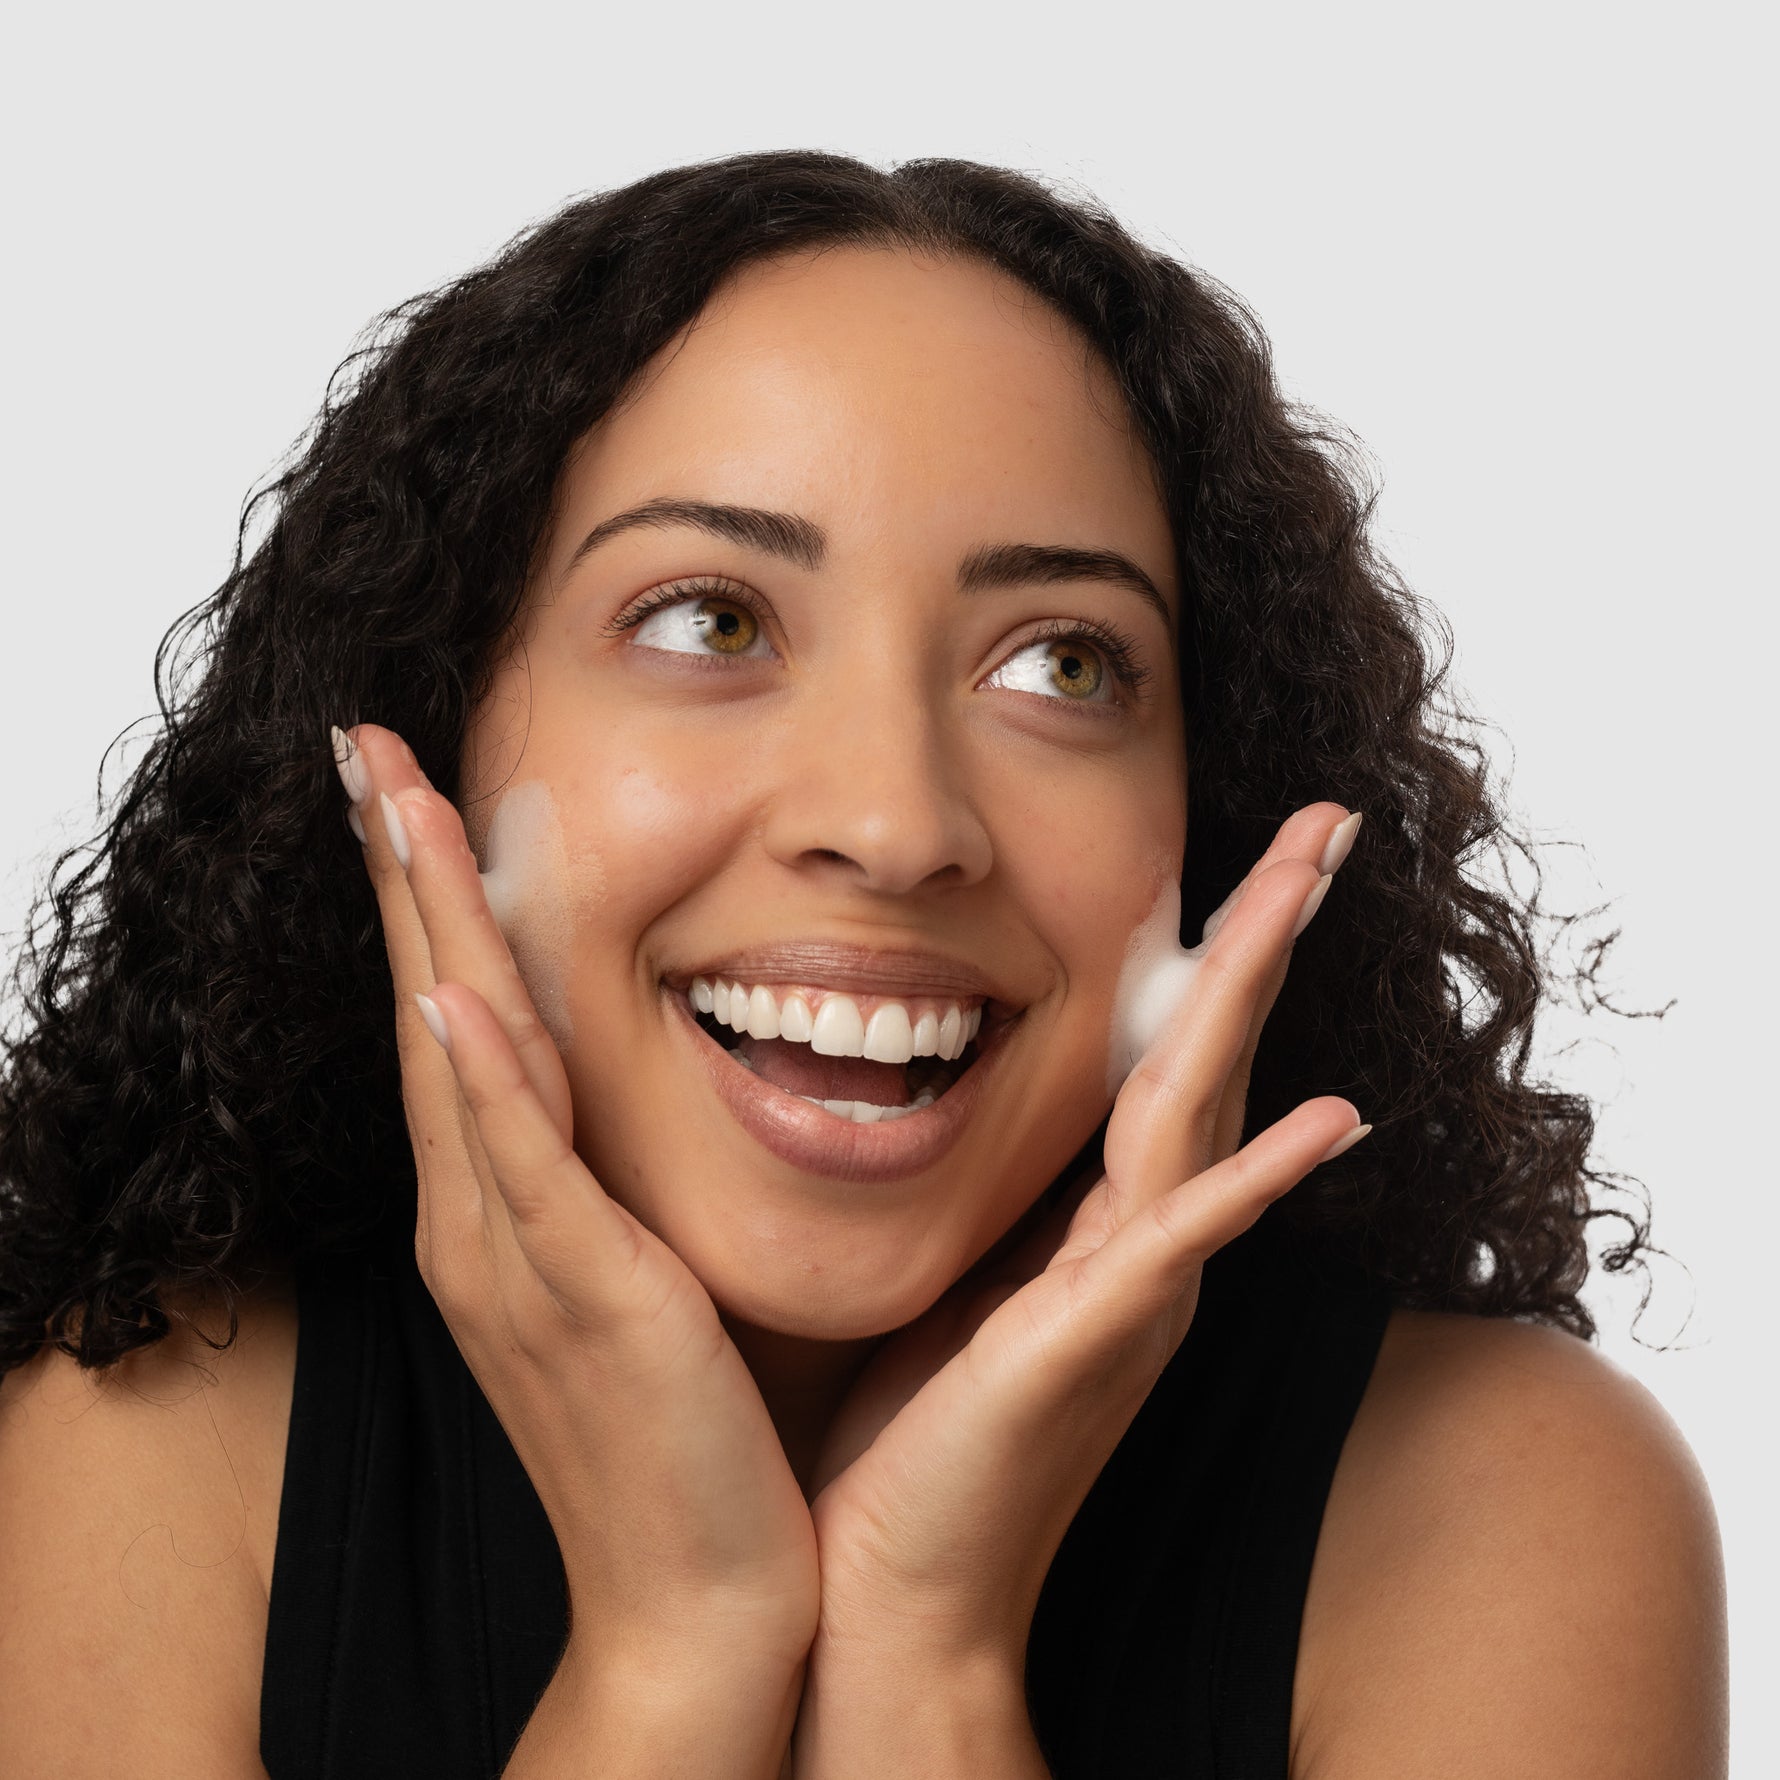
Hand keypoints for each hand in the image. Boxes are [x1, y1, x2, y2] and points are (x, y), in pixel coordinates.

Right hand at [334, 725, 820, 1688]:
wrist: (700, 1595)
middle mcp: (485, 1225)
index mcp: (504, 1212)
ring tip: (396, 807)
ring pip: (461, 1069)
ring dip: (426, 933)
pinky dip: (488, 1090)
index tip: (408, 792)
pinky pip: (524, 1178)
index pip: (454, 1024)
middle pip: (431, 1016)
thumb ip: (614, 1179)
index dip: (425, 904)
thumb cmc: (686, 1431)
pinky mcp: (584, 1306)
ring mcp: (521, 1265)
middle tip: (366, 750)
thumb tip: (638, 1079)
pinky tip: (458, 1005)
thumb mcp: (641, 1274)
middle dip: (399, 878)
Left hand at [791, 805, 1364, 1766]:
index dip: (1208, 954)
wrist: (896, 1593)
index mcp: (1102, 1224)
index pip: (1166, 1059)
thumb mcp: (956, 1272)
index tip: (1232, 851)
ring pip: (1206, 1107)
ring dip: (1259, 990)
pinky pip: (1184, 1242)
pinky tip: (1335, 1119)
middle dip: (1264, 929)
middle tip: (1323, 816)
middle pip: (1209, 1055)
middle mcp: (1139, 1245)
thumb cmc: (913, 1436)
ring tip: (1313, 877)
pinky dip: (1259, 1179)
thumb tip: (953, 1088)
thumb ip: (992, 1188)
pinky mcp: (1088, 1342)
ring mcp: (1130, 1291)